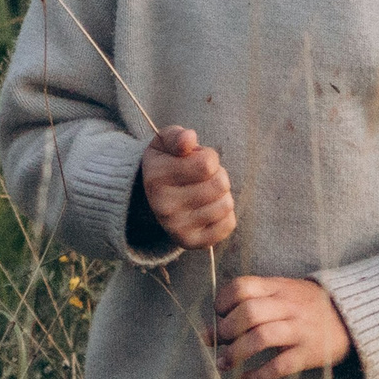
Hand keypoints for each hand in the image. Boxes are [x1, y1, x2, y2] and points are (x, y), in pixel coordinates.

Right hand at [139, 126, 234, 250]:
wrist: (150, 198)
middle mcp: (164, 206)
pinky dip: (224, 215)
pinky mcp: (190, 242)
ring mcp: (177, 227)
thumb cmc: (166, 163)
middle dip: (217, 175)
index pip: (208, 164)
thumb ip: (177, 136)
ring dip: (221, 195)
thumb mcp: (165, 143)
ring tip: (204, 192)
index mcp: (157, 178)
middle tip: (202, 178)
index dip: (208, 157)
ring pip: (226, 204)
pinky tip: (208, 208)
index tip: (195, 160)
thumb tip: (189, 139)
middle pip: (220, 184)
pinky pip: (228, 225)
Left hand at [214, 276, 351, 378]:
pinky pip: (279, 366)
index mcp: (279, 287)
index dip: (223, 301)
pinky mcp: (309, 353)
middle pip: (249, 312)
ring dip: (236, 353)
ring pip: (262, 338)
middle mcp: (289, 306)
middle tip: (216, 341)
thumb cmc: (307, 306)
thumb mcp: (285, 292)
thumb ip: (254, 301)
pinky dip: (257, 376)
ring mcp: (300, 329)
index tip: (218, 314)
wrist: (351, 319)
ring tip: (224, 363)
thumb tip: (213, 323)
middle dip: (226, 329)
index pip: (243, 286)